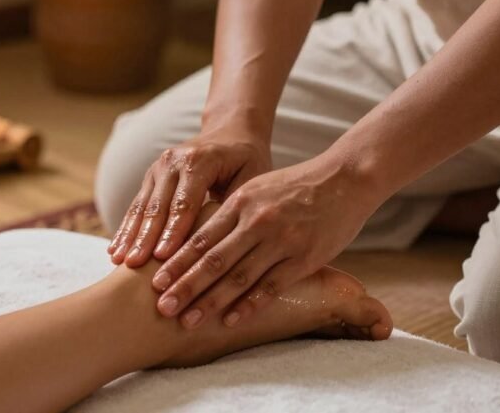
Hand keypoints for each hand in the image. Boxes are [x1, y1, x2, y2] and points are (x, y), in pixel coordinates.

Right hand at [108, 130, 271, 266]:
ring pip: (142, 206)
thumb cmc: (246, 160)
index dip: (173, 231)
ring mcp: (158, 167)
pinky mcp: (151, 176)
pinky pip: (136, 205)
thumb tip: (224, 242)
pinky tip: (114, 250)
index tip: (163, 257)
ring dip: (129, 235)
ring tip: (118, 261)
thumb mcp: (252, 176)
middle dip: (145, 238)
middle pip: (158, 205)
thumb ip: (237, 205)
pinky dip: (126, 228)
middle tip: (134, 265)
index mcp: (199, 160)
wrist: (230, 131)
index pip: (185, 202)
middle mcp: (173, 160)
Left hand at [149, 156, 379, 328]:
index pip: (201, 237)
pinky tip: (230, 320)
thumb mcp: (258, 188)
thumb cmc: (297, 186)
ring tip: (187, 320)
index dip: (177, 262)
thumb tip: (197, 235)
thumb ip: (231, 211)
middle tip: (161, 308)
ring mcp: (281, 241)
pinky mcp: (304, 258)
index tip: (154, 282)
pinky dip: (248, 304)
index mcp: (241, 202)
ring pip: (238, 276)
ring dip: (210, 301)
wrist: (345, 179)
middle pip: (213, 259)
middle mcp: (257, 221)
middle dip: (184, 286)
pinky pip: (271, 286)